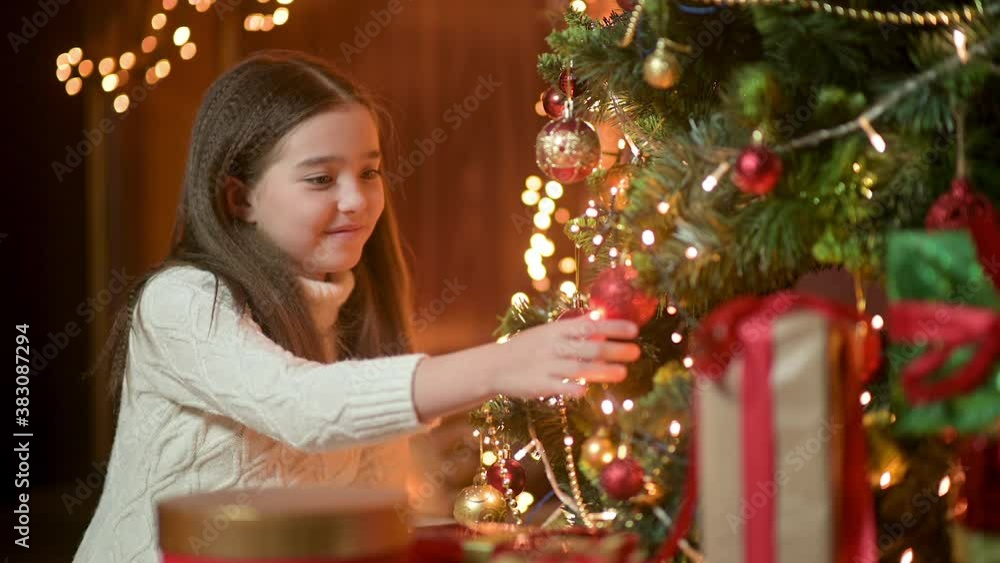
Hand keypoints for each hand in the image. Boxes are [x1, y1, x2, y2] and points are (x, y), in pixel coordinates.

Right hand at [488, 315, 640, 398]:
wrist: (493, 365)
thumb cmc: (527, 347)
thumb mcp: (548, 332)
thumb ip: (573, 327)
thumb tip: (600, 319)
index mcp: (557, 330)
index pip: (591, 325)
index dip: (613, 327)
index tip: (634, 330)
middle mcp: (554, 346)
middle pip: (590, 347)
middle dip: (615, 349)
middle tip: (636, 352)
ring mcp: (546, 365)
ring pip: (579, 367)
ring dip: (603, 370)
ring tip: (623, 373)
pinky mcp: (539, 384)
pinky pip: (559, 386)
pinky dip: (573, 387)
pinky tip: (587, 390)